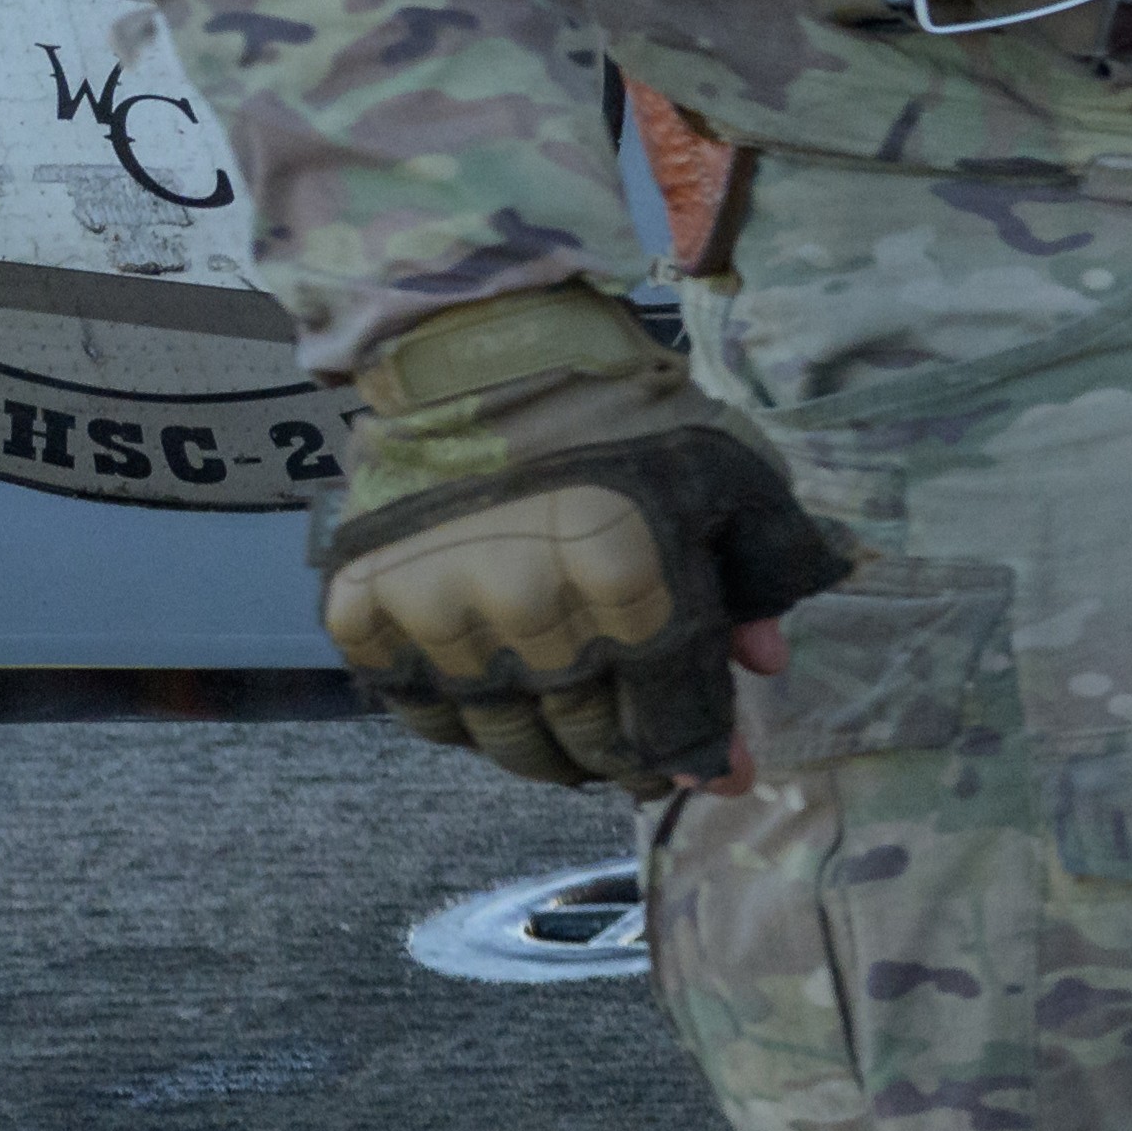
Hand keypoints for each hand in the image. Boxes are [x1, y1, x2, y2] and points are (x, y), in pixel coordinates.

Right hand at [311, 286, 848, 787]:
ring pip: (500, 737)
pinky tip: (498, 706)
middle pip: (586, 736)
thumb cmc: (621, 415)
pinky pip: (417, 711)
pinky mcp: (364, 612)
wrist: (481, 357)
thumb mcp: (731, 470)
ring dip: (546, 753)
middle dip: (626, 759)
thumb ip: (767, 567)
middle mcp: (526, 609)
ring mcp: (436, 616)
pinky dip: (461, 723)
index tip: (719, 773)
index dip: (700, 752)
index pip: (670, 710)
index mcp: (627, 576)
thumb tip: (766, 665)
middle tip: (643, 759)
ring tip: (575, 745)